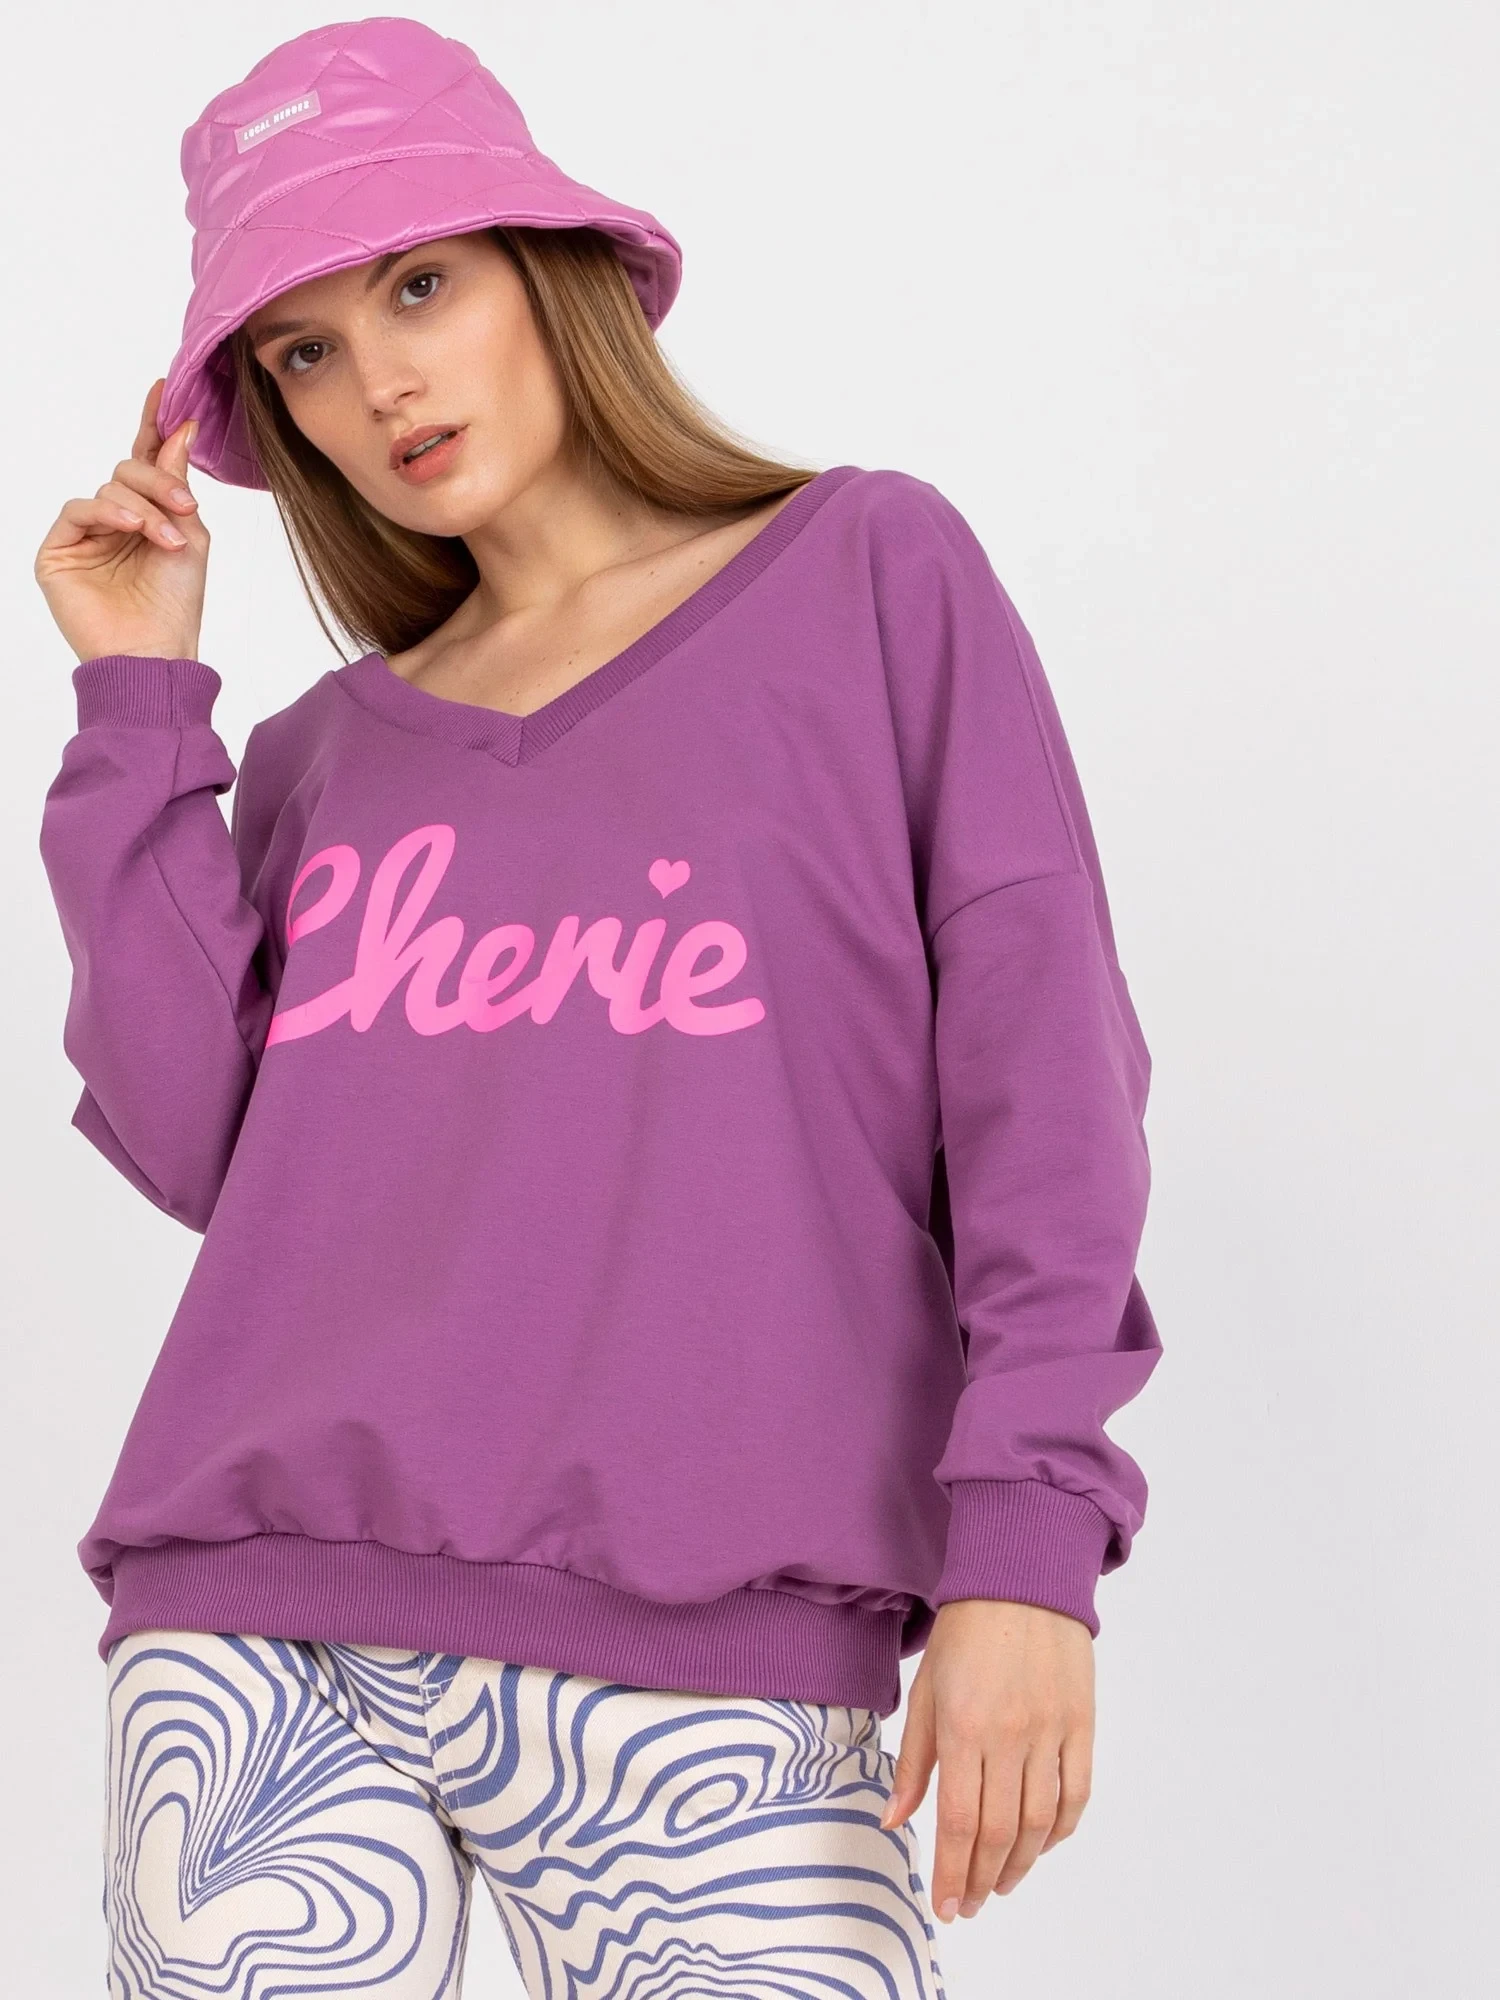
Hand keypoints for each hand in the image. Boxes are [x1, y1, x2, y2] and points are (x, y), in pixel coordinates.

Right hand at [35, 377, 209, 663]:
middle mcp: (114, 522)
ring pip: (109, 488)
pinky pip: (79, 509)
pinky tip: (133, 528)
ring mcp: (84, 535)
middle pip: (128, 470)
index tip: (166, 391)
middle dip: (159, 481)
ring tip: (167, 539)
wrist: (154, 651)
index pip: (145, 462)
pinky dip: (110, 513)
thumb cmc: (176, 604)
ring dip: (144, 508)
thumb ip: (177, 482)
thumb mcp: (190, 534)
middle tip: (185, 506)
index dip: (153, 426)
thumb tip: (179, 427)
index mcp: (147, 517)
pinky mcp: (58, 551)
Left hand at [880, 1598, 1093, 1919]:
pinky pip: (1076, 1793)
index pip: (959, 1822)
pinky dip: (1060, 1829)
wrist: (1021, 1578)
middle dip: (982, 1879)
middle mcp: (1009, 1736)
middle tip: (970, 1904)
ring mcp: (1051, 1732)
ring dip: (1021, 1864)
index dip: (952, 1872)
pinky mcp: (1082, 1724)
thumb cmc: (965, 1632)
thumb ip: (913, 1760)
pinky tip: (1042, 1844)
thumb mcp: (926, 1689)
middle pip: (1001, 1832)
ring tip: (1002, 1884)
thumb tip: (895, 1819)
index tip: (945, 1905)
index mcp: (963, 1727)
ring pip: (1040, 1823)